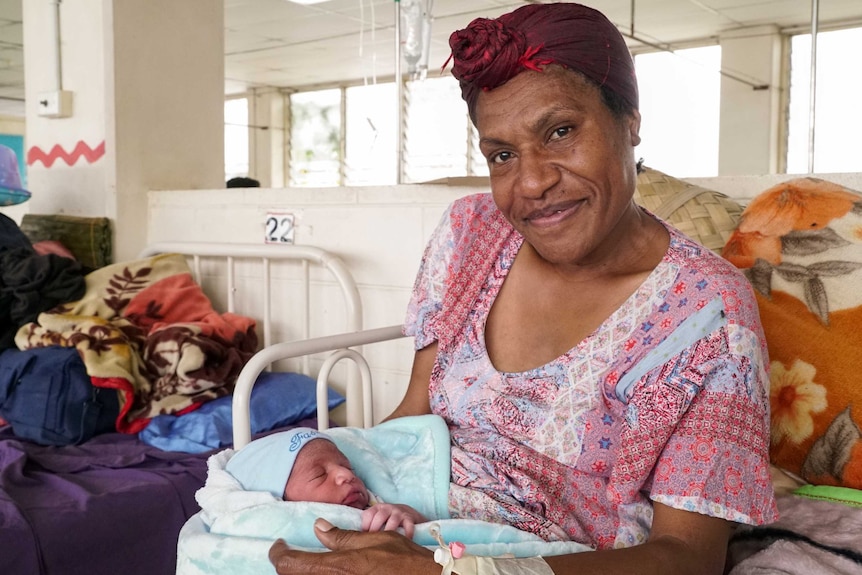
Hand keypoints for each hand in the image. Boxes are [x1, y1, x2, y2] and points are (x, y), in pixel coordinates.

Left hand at [268, 518, 437, 574]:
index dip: (278, 553)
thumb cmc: (401, 559)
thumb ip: (341, 537)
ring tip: (307, 559)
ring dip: (303, 570)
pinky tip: (326, 568)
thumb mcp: (371, 540)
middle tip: (291, 550)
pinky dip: (318, 574)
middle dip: (289, 563)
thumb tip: (318, 528)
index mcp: (336, 566)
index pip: (289, 564)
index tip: (279, 544)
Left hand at [361, 503, 426, 538]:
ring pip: (393, 521)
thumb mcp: (377, 517)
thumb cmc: (387, 519)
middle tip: (374, 542)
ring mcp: (399, 512)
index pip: (368, 514)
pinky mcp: (409, 518)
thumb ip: (368, 524)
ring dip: (389, 532)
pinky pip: (408, 526)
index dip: (365, 526)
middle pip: (380, 517)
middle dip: (375, 529)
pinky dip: (407, 534)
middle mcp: (388, 508)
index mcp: (377, 508)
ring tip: (387, 543)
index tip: (364, 537)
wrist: (407, 513)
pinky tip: (403, 542)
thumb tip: (353, 538)